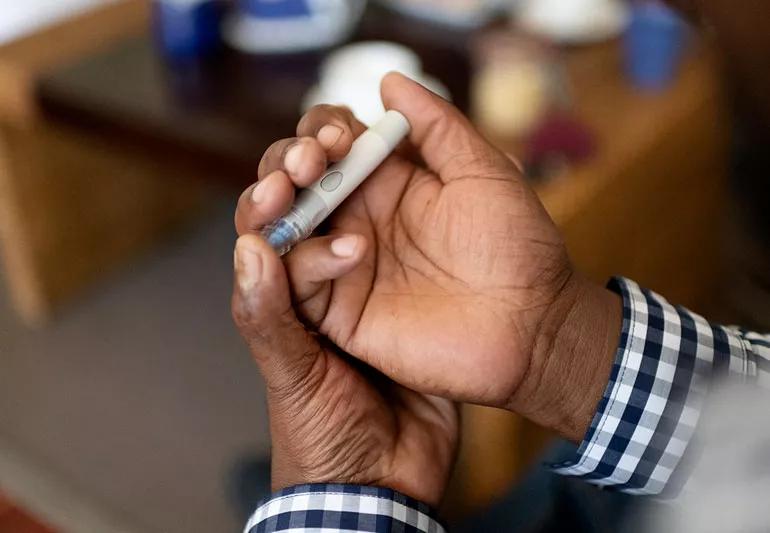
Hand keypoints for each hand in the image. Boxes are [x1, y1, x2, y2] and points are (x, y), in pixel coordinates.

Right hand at [235, 74, 619, 475]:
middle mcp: (358, 221)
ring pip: (282, 229)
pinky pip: (300, 284)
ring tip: (290, 191)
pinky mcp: (342, 313)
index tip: (340, 135)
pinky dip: (308, 261)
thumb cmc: (518, 246)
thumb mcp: (482, 170)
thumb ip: (436, 124)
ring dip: (272, 205)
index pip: (330, 144)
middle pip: (293, 182)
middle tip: (311, 161)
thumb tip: (389, 81)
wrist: (533, 324)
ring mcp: (346, 267)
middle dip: (287, 160)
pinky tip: (352, 250)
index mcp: (387, 184)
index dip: (322, 131)